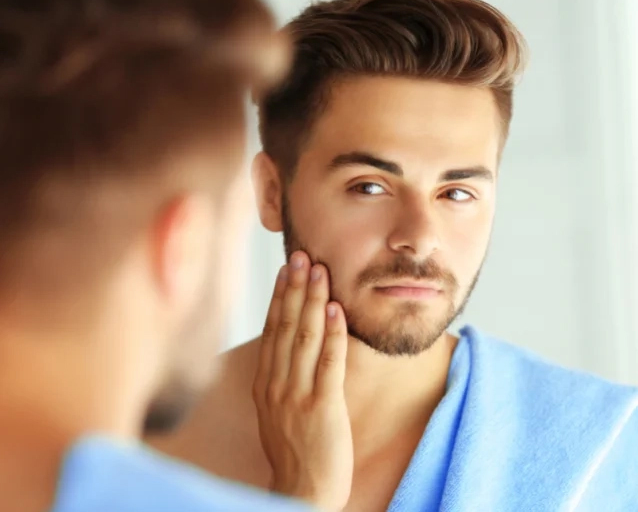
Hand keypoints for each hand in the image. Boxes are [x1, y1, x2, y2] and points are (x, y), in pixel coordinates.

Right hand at [252, 251, 352, 511]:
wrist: (301, 491)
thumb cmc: (293, 449)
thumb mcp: (275, 408)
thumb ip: (280, 375)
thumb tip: (289, 341)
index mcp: (264, 383)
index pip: (271, 330)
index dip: (279, 296)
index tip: (286, 268)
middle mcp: (275, 384)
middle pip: (286, 326)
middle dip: (294, 287)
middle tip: (301, 255)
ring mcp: (296, 395)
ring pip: (305, 337)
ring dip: (313, 301)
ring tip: (319, 271)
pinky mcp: (321, 407)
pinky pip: (328, 363)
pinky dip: (333, 333)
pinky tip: (337, 309)